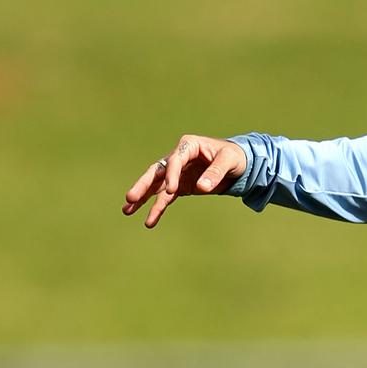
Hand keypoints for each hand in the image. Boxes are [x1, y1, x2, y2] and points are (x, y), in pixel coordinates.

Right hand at [122, 135, 246, 227]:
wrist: (239, 164)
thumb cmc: (234, 156)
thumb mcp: (229, 161)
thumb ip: (216, 172)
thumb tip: (202, 187)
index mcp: (188, 146)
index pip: (175, 160)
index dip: (171, 175)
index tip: (172, 190)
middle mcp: (178, 158)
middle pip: (157, 171)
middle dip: (143, 184)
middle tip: (130, 197)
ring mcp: (177, 173)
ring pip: (156, 186)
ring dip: (143, 198)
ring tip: (127, 211)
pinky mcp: (180, 186)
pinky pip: (165, 198)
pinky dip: (157, 209)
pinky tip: (150, 221)